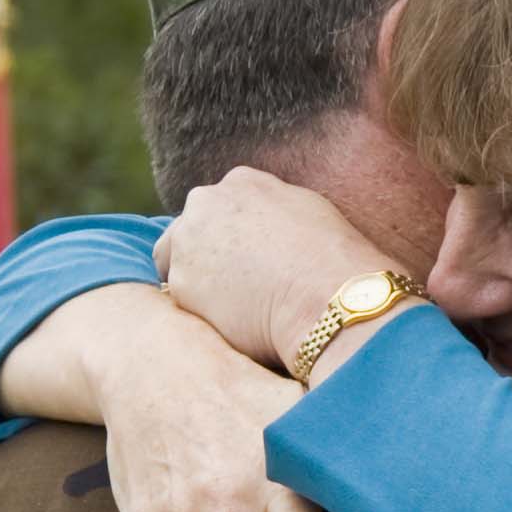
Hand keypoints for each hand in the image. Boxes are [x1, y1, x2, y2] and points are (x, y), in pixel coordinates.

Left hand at [159, 168, 399, 375]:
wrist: (332, 297)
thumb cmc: (334, 260)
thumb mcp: (309, 214)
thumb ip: (274, 212)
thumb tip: (265, 226)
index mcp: (240, 182)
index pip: (216, 209)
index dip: (226, 241)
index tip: (242, 264)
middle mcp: (205, 203)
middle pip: (186, 234)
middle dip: (202, 260)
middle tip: (230, 292)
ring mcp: (187, 242)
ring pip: (177, 269)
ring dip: (197, 288)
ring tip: (235, 313)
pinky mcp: (180, 285)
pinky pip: (182, 305)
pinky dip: (202, 317)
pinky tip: (234, 328)